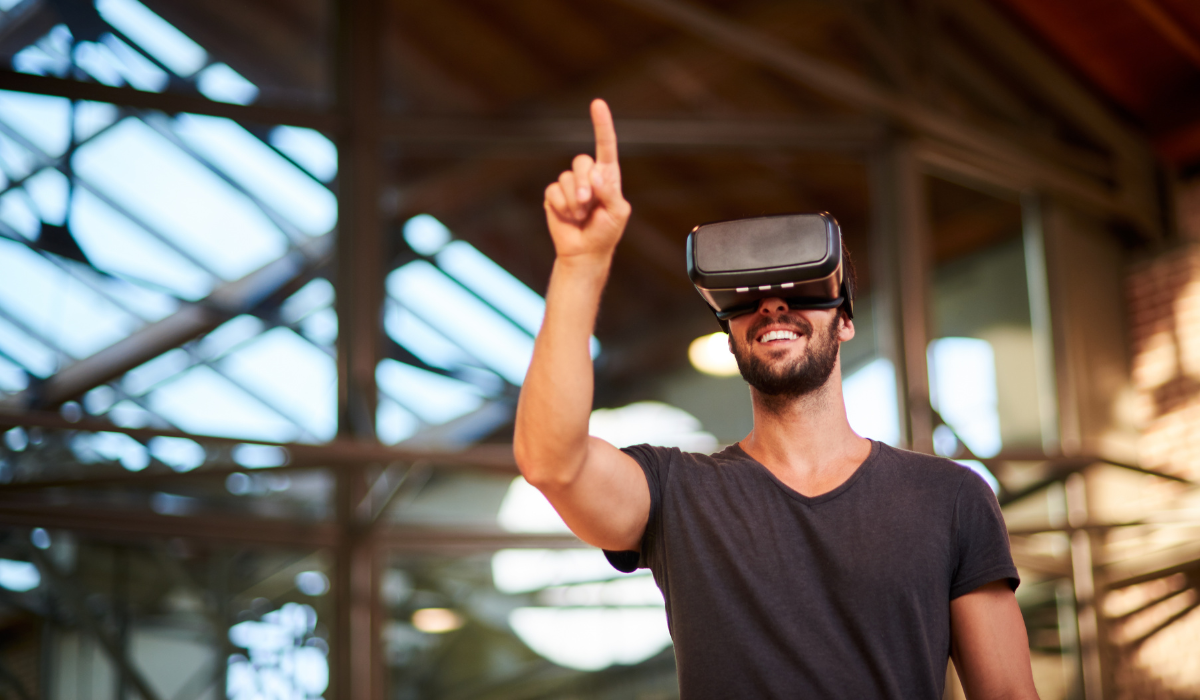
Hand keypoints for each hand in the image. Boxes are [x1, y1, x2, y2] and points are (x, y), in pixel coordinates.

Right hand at [543, 99, 630, 262]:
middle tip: (587, 204)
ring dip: (573, 200)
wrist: (584, 253)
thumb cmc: (606, 232)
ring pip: (566, 178)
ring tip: (580, 215)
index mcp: (608, 177)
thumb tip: (595, 175)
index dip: (601, 125)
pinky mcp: (554, 196)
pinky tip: (568, 217)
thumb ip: (610, 192)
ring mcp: (569, 186)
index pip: (605, 146)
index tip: (597, 103)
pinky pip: (553, 191)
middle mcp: (588, 177)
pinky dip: (561, 206)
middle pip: (581, 161)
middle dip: (583, 184)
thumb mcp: (618, 213)